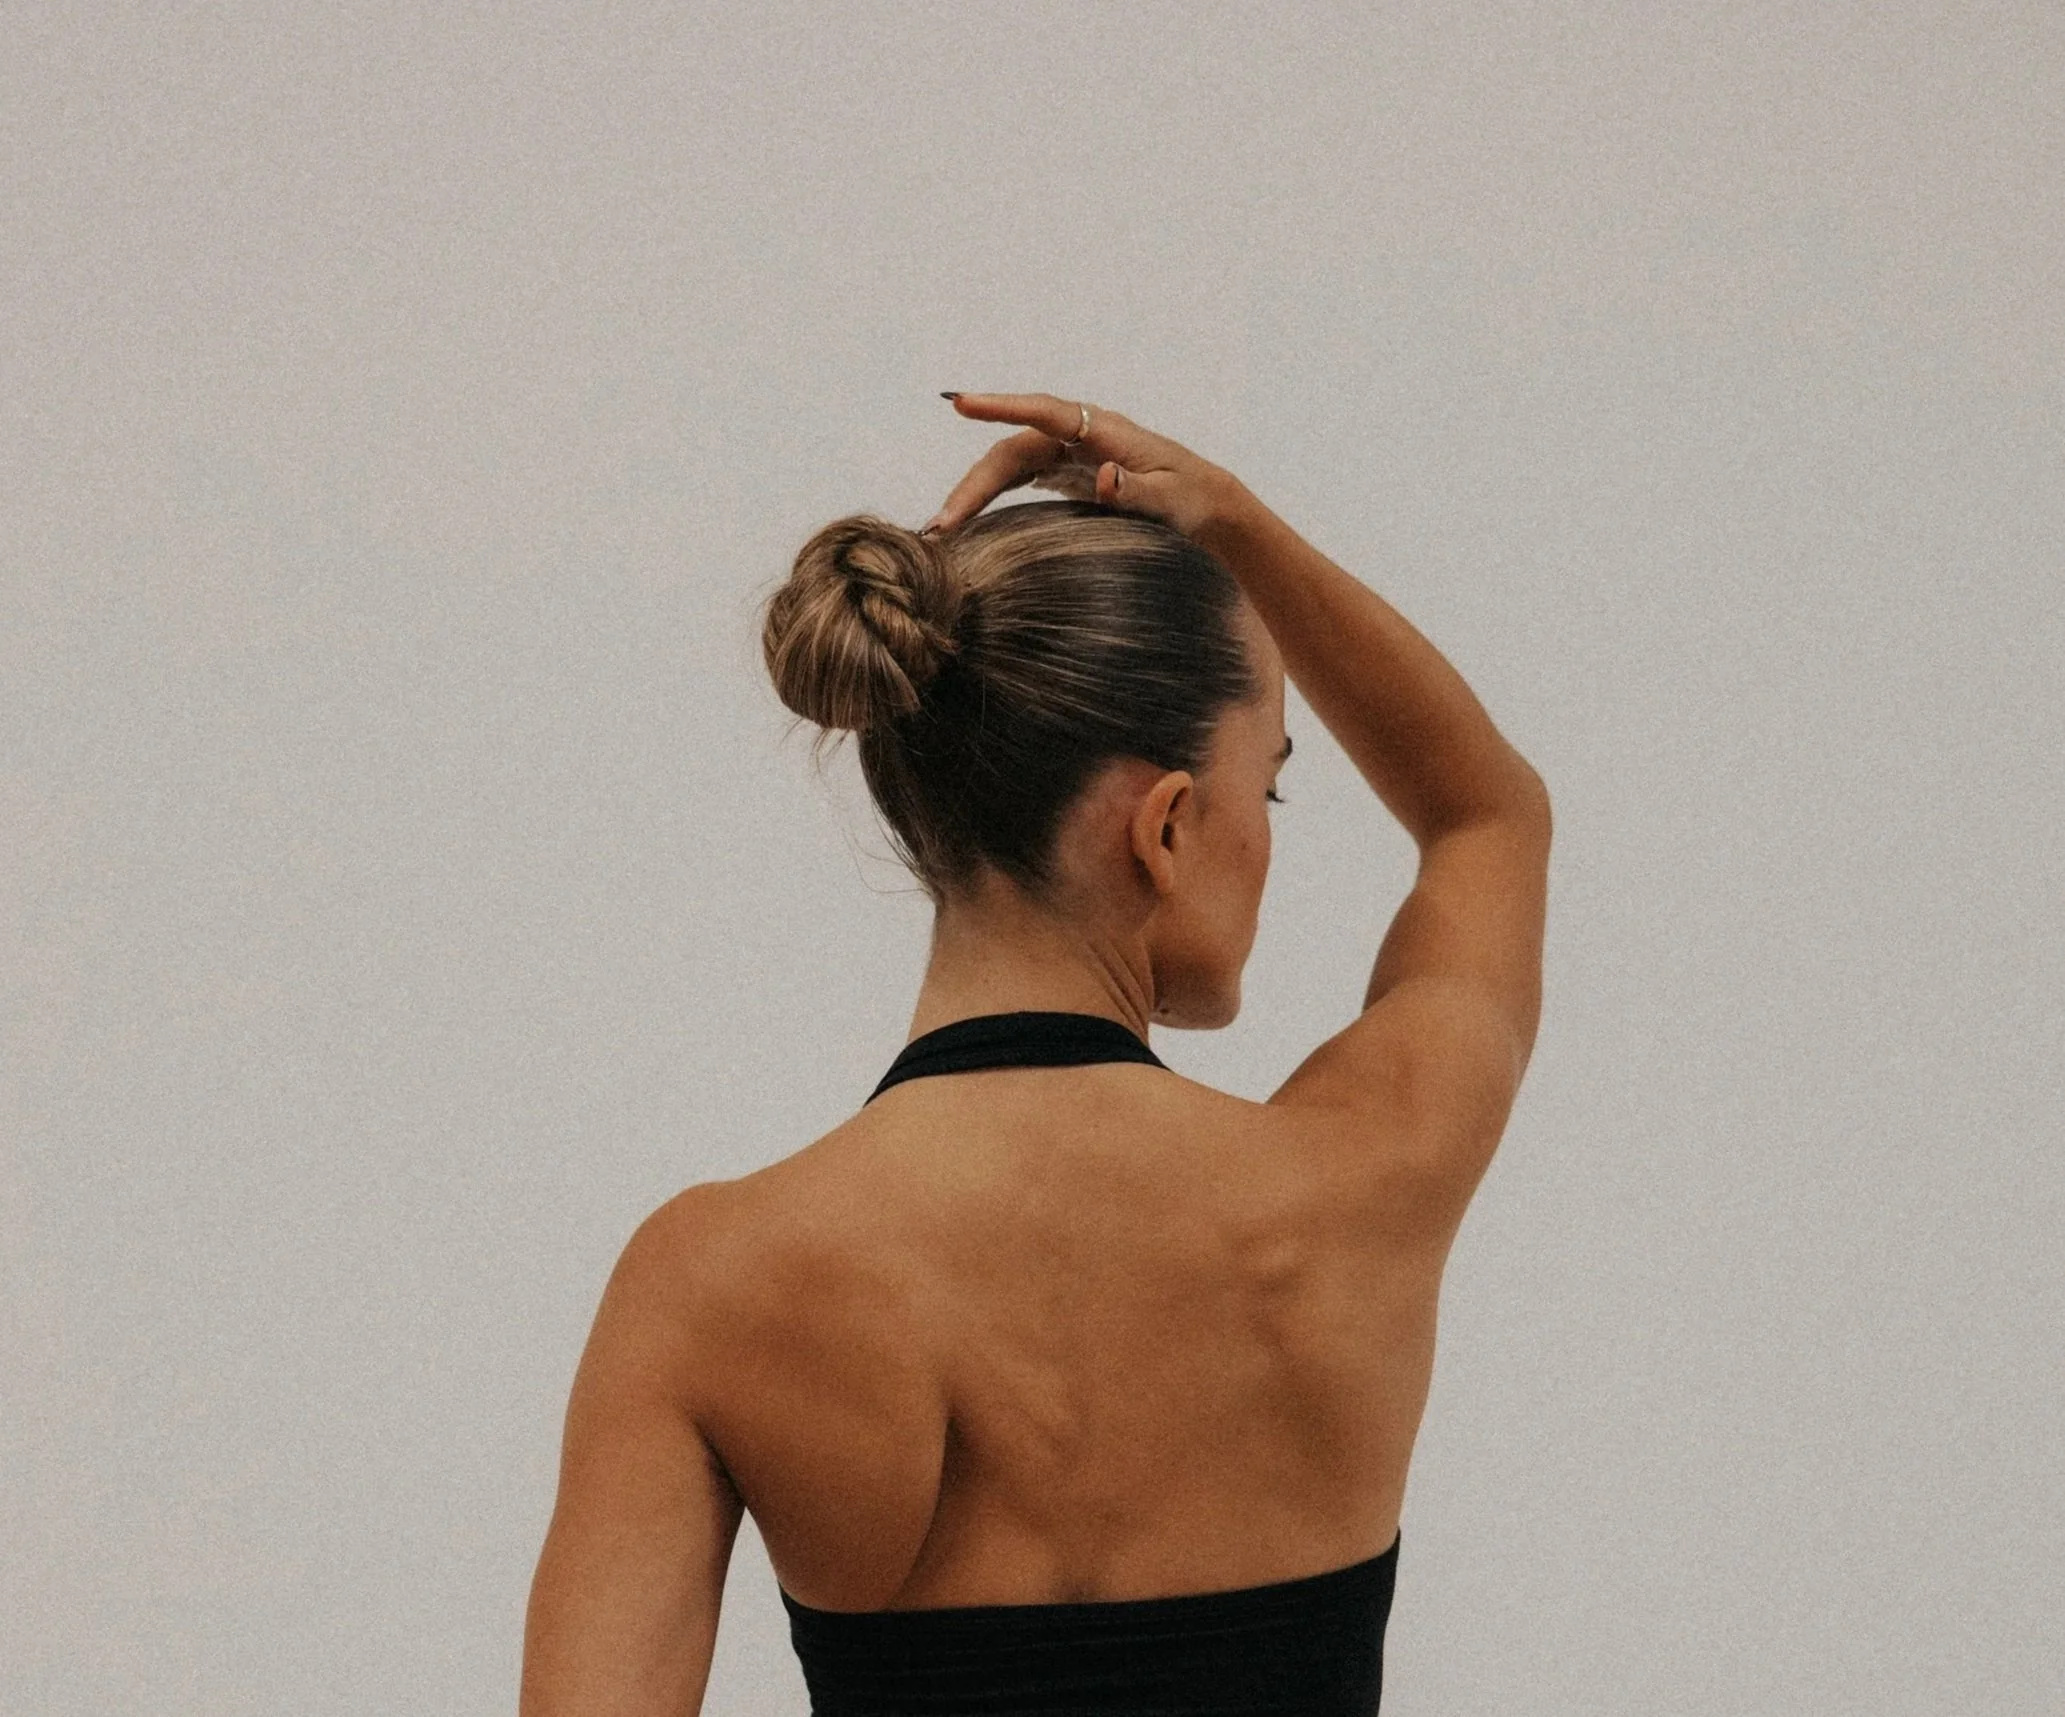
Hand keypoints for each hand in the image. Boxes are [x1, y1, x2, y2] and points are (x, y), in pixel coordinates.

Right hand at [923, 393, 1240, 539]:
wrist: (1207, 507)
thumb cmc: (1192, 500)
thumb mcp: (1171, 499)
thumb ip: (1137, 490)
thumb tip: (1103, 477)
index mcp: (1102, 430)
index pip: (1043, 413)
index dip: (1001, 407)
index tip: (961, 403)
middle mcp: (1077, 436)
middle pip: (1012, 451)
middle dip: (974, 484)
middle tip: (942, 523)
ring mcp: (1066, 455)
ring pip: (1007, 467)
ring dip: (974, 495)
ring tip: (942, 532)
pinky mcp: (1062, 476)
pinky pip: (1016, 482)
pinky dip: (990, 499)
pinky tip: (966, 526)